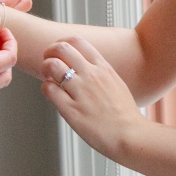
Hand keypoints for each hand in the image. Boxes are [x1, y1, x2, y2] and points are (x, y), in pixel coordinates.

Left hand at [41, 36, 145, 160]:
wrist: (130, 135)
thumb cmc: (125, 115)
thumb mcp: (117, 83)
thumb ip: (101, 73)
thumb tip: (86, 68)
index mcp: (103, 67)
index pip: (78, 41)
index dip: (63, 42)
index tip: (59, 50)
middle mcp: (91, 75)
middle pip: (62, 48)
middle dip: (50, 51)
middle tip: (48, 59)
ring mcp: (80, 91)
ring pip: (52, 66)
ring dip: (46, 69)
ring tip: (49, 77)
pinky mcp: (71, 109)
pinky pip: (49, 89)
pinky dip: (45, 88)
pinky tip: (51, 93)